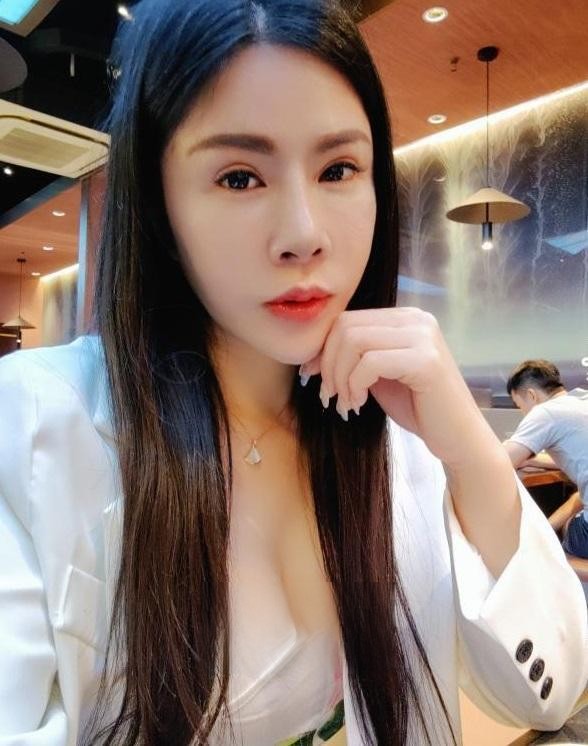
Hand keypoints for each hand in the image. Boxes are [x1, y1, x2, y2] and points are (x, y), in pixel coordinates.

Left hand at [300, 307, 493, 468]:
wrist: (457, 437)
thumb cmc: (418, 408)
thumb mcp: (378, 375)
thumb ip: (354, 358)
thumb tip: (311, 356)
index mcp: (404, 318)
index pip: (346, 319)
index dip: (323, 350)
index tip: (315, 378)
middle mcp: (416, 319)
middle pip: (346, 327)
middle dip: (328, 364)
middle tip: (330, 395)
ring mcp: (423, 337)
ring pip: (354, 342)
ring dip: (340, 377)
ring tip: (347, 402)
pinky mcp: (426, 361)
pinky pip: (370, 363)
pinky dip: (355, 385)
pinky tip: (360, 404)